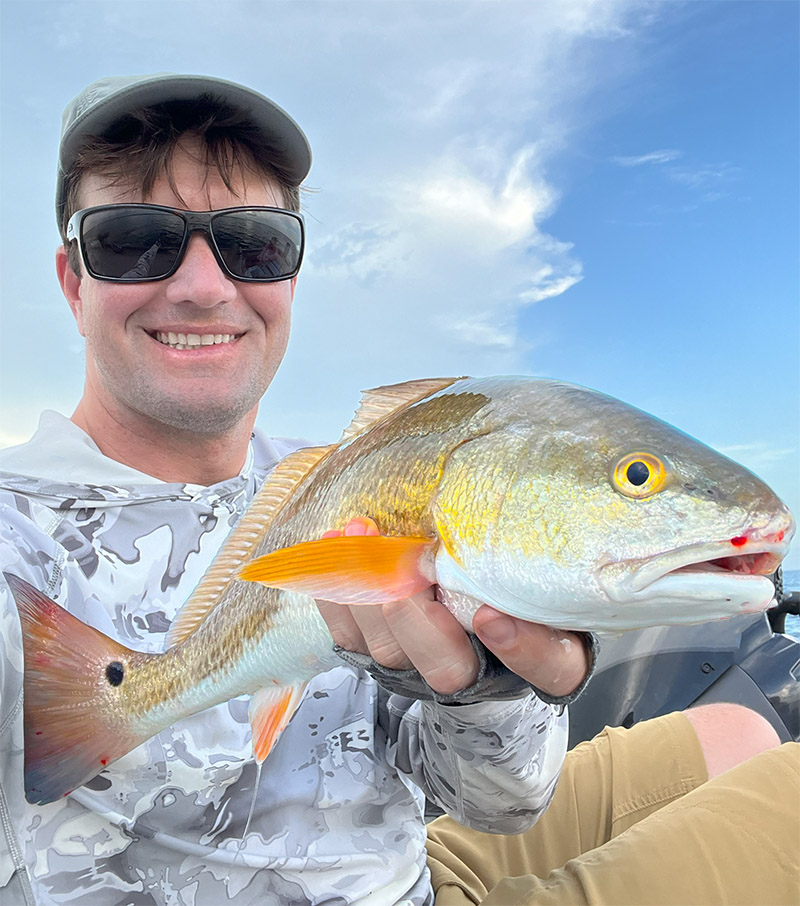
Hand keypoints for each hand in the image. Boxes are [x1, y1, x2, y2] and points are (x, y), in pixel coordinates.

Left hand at [316, 518, 589, 698]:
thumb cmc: (524, 588)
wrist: (479, 618)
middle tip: (406, 561)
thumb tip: (519, 520)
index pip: (546, 667)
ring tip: (361, 532)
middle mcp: (480, 675)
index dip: (521, 648)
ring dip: (368, 590)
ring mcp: (421, 669)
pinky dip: (334, 589)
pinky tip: (332, 544)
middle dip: (417, 614)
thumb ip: (546, 565)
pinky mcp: (379, 653)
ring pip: (388, 651)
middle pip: (447, 668)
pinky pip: (349, 635)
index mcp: (546, 659)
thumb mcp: (552, 580)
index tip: (492, 616)